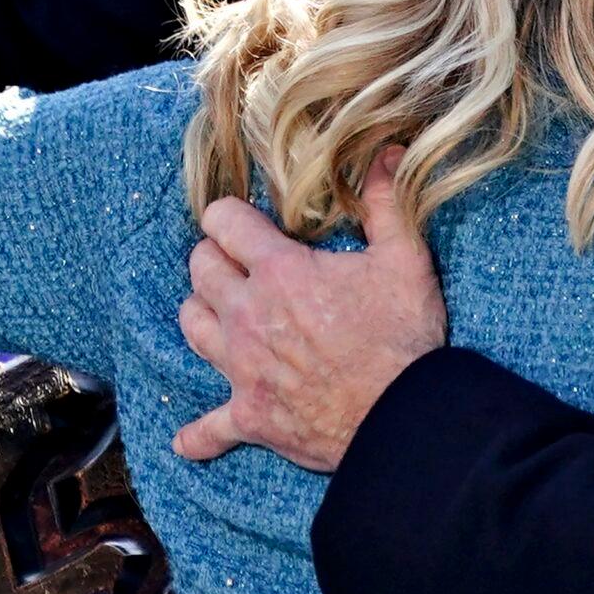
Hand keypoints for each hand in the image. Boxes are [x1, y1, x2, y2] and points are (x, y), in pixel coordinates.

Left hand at [171, 148, 447, 470]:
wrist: (402, 417)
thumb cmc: (403, 337)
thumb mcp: (405, 260)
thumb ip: (388, 202)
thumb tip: (386, 152)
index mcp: (279, 272)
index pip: (223, 223)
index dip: (230, 215)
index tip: (245, 220)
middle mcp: (248, 315)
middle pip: (200, 269)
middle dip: (215, 257)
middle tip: (239, 260)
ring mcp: (242, 368)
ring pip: (192, 326)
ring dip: (203, 313)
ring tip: (224, 311)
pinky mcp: (249, 417)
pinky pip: (207, 430)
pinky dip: (197, 435)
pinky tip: (189, 441)